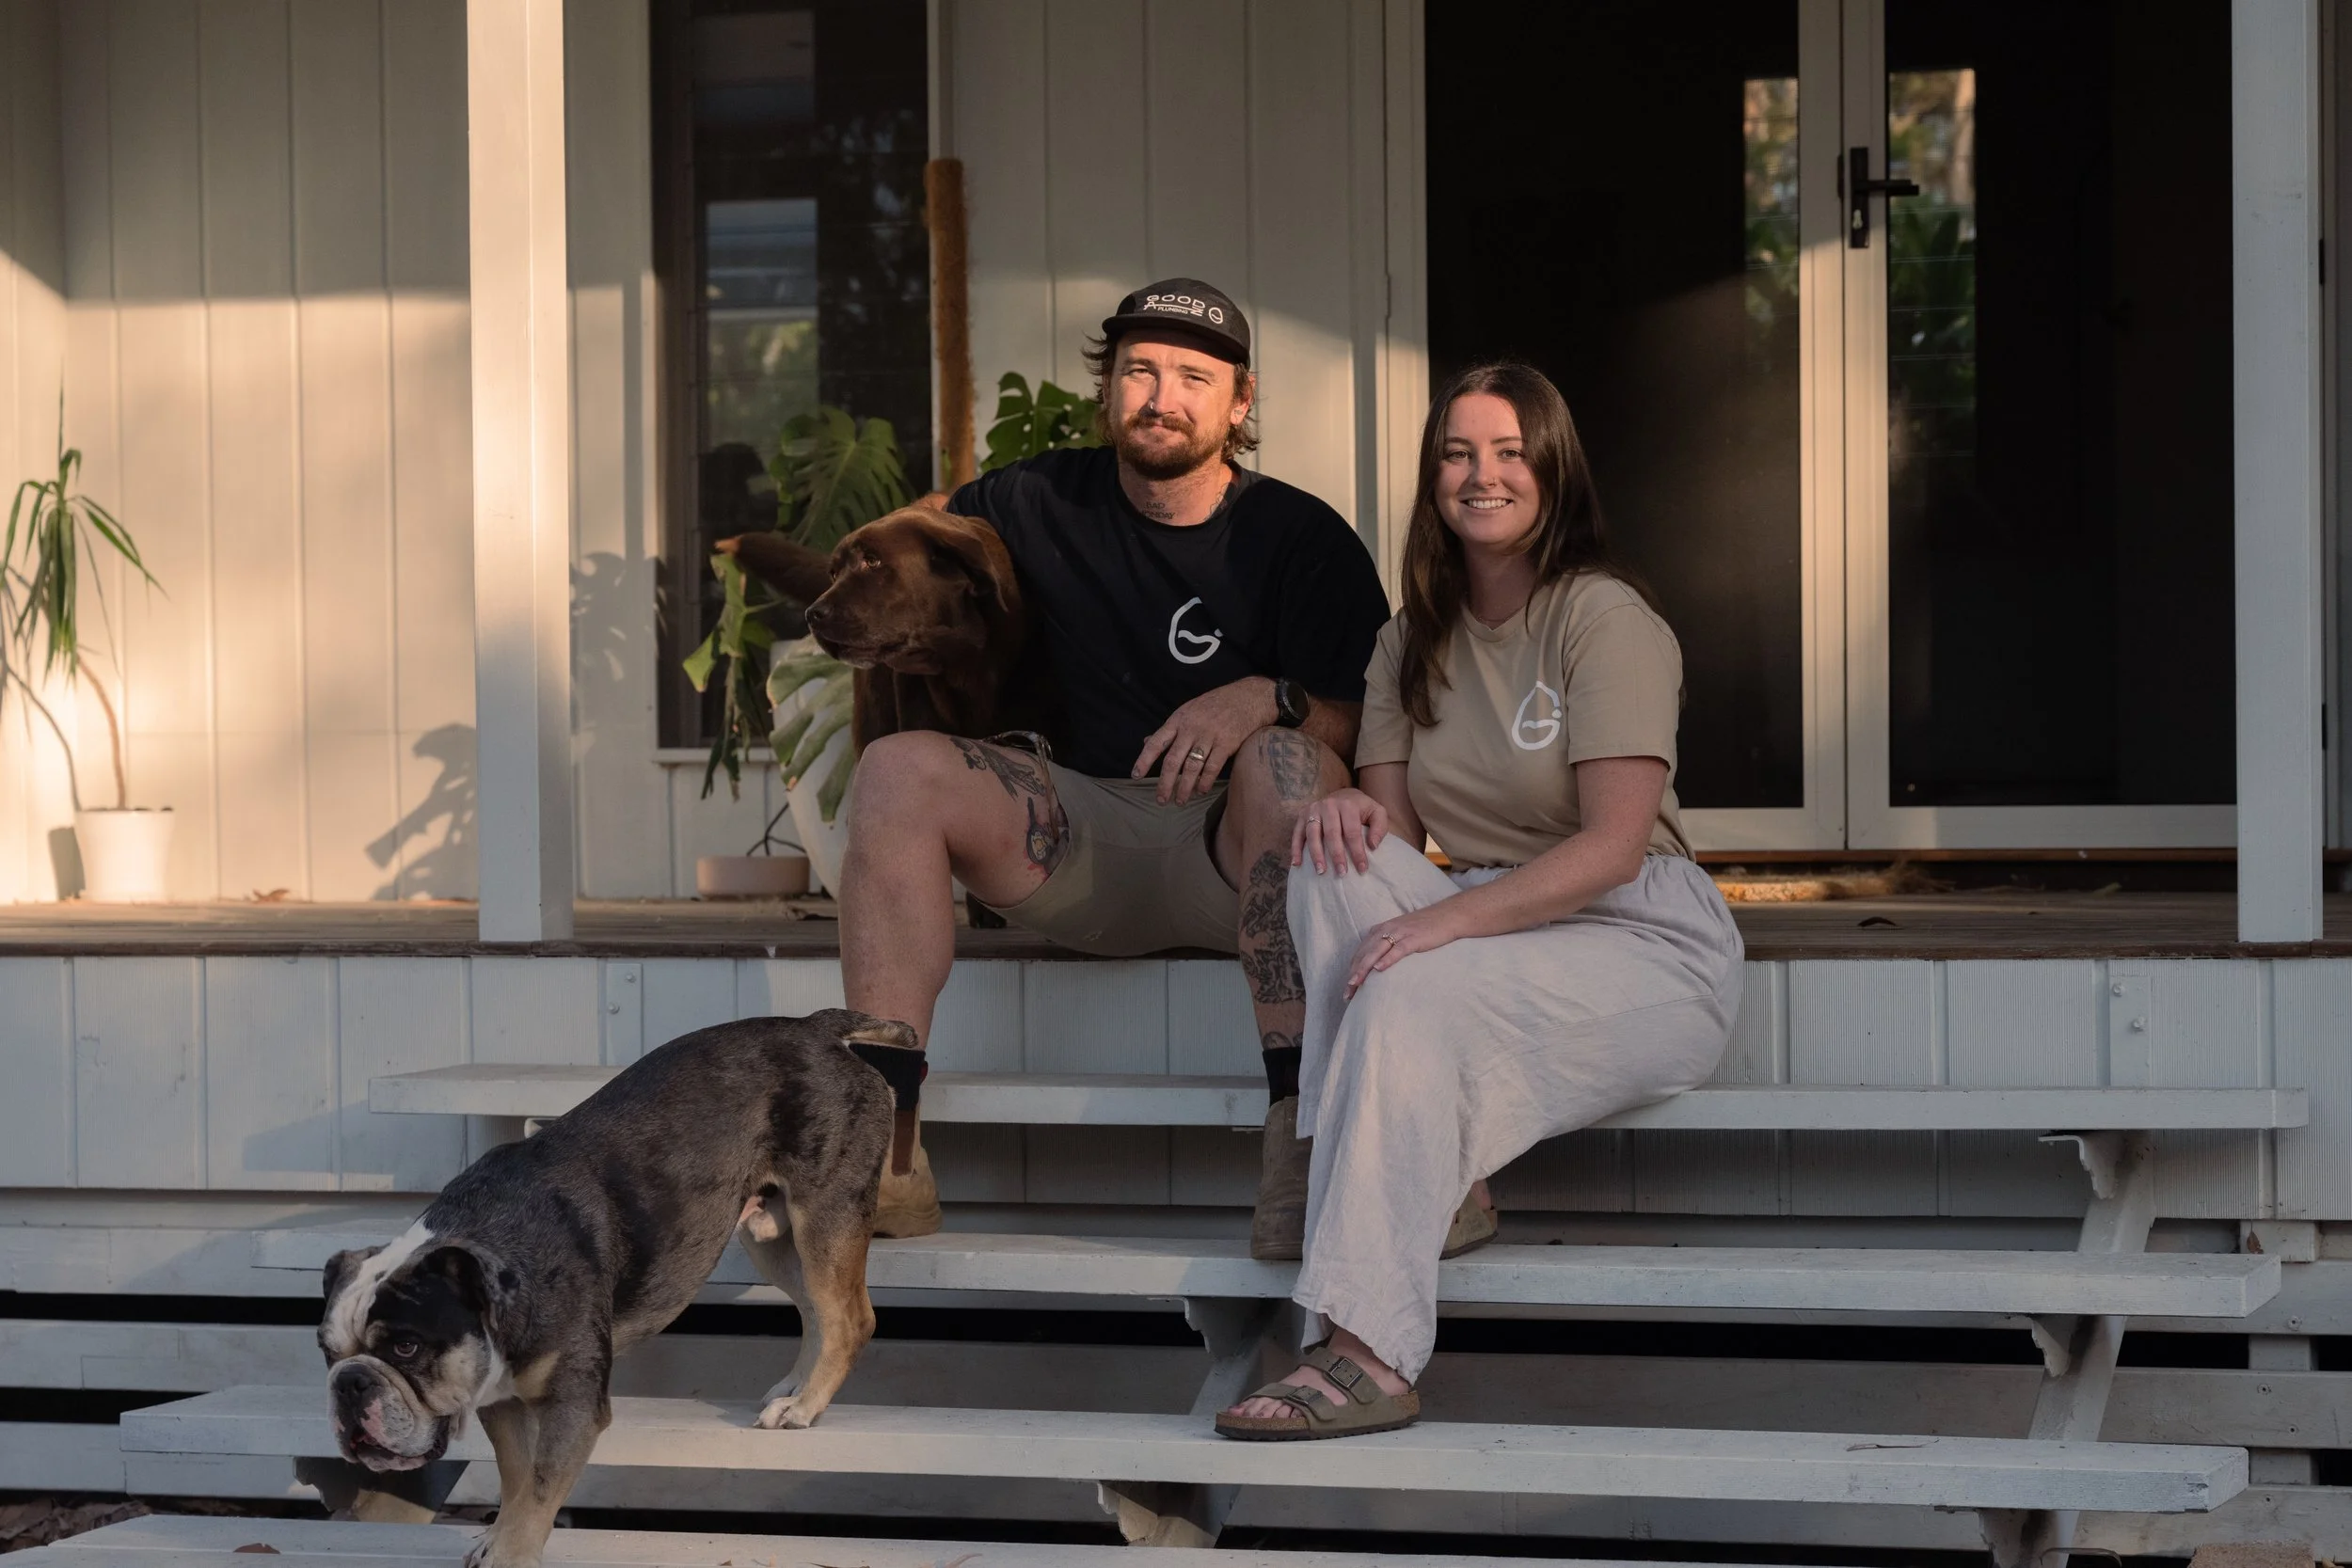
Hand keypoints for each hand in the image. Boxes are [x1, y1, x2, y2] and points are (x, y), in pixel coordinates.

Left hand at [1133, 677, 1276, 804]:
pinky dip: (1205, 781)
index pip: (1157, 742)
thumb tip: (1147, 742)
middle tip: (1160, 799)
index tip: (1136, 775)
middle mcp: (1191, 728)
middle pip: (1173, 760)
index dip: (1144, 760)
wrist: (1248, 696)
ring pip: (1191, 767)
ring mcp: (1209, 735)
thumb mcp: (1188, 710)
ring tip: (1180, 800)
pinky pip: (1212, 767)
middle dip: (1165, 783)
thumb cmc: (1216, 704)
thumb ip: (1170, 729)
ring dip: (1184, 787)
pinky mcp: (1227, 743)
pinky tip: (1201, 790)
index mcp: (1179, 720)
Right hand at [1292, 788, 1387, 874]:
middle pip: (1331, 833)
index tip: (1362, 869)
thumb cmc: (1362, 809)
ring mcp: (1313, 809)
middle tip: (1341, 873)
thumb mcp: (1377, 812)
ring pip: (1312, 833)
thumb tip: (1372, 846)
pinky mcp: (1302, 814)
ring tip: (1321, 871)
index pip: (1352, 831)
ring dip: (1315, 854)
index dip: (1357, 851)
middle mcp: (1328, 805)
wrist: (1343, 795)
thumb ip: (1380, 827)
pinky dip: (1295, 849)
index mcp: (1348, 804)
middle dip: (1336, 854)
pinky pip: (1297, 833)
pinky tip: (1297, 864)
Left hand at [1344, 903, 1464, 997]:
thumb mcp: (1400, 934)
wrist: (1448, 916)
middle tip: (1347, 993)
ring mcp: (1399, 933)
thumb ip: (1387, 945)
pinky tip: (1378, 970)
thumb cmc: (1425, 928)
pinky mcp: (1413, 938)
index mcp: (1380, 930)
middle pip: (1364, 954)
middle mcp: (1386, 930)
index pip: (1361, 952)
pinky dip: (1387, 959)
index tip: (1348, 988)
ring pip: (1375, 952)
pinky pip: (1397, 950)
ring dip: (1363, 968)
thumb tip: (1376, 966)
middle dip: (1354, 974)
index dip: (1352, 969)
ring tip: (1355, 983)